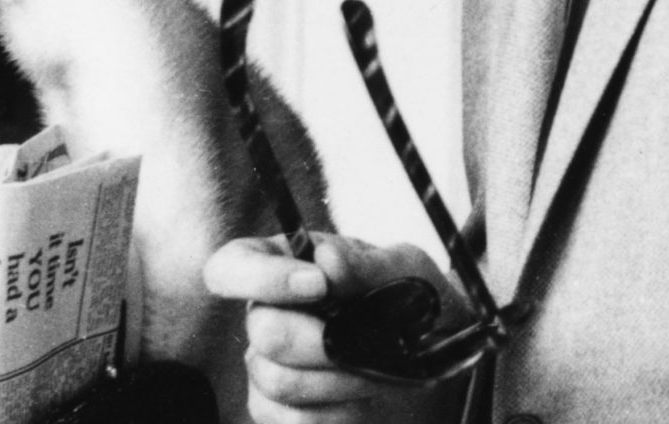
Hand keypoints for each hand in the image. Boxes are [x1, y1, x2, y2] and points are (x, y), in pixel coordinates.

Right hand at [202, 233, 463, 423]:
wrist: (436, 354)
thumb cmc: (413, 299)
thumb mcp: (405, 269)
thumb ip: (366, 264)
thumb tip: (326, 260)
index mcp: (285, 264)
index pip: (232, 266)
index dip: (263, 278)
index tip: (318, 285)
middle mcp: (267, 314)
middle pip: (263, 332)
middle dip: (322, 340)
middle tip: (366, 340)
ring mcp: (268, 367)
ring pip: (279, 381)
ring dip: (340, 377)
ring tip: (377, 367)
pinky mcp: (282, 413)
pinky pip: (296, 421)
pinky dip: (339, 412)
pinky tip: (362, 396)